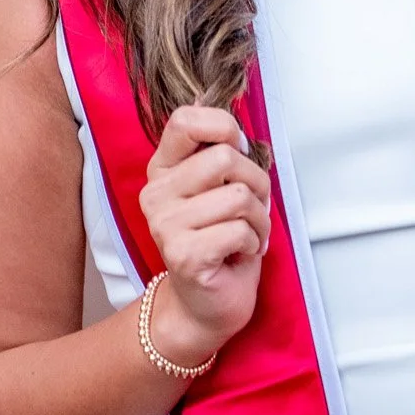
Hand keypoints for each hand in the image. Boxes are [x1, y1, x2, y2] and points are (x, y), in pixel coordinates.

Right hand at [139, 105, 270, 366]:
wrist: (205, 304)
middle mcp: (156, 194)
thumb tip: (221, 109)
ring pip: (238, 195)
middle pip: (224, 157)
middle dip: (256, 182)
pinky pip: (239, 230)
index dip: (224, 127)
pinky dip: (254, 241)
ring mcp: (165, 226)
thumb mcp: (218, 186)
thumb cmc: (220, 239)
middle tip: (254, 206)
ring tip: (249, 233)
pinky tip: (242, 252)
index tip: (239, 150)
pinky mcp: (184, 255)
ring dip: (259, 217)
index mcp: (162, 168)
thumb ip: (219, 149)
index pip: (185, 120)